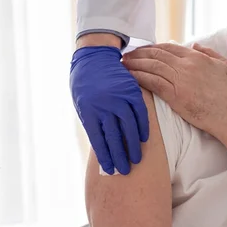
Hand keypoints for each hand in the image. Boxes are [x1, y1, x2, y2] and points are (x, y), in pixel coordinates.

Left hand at [70, 46, 148, 174]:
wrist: (93, 56)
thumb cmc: (84, 83)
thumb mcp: (82, 103)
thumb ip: (92, 121)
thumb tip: (101, 144)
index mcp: (89, 111)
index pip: (98, 140)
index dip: (105, 156)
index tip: (111, 169)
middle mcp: (103, 106)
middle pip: (114, 137)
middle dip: (120, 156)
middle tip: (126, 170)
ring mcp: (118, 97)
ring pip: (129, 127)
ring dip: (134, 145)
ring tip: (137, 158)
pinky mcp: (131, 90)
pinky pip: (140, 112)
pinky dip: (143, 126)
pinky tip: (144, 138)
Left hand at [123, 43, 226, 137]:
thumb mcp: (224, 65)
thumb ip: (208, 53)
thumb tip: (194, 45)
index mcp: (196, 57)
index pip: (168, 47)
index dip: (152, 47)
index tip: (142, 49)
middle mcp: (186, 65)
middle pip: (156, 54)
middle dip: (139, 53)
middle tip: (126, 54)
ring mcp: (180, 80)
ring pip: (152, 67)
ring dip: (135, 64)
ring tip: (123, 64)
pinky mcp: (175, 95)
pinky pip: (153, 82)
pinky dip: (139, 77)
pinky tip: (130, 77)